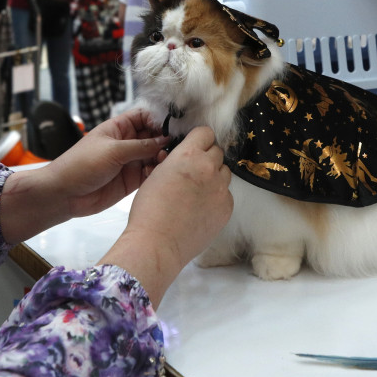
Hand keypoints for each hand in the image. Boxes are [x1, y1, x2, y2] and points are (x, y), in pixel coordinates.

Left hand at [0, 109, 171, 242]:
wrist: (64, 194)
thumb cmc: (82, 164)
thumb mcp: (112, 151)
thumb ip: (140, 146)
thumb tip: (165, 139)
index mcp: (119, 128)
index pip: (144, 116)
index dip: (159, 119)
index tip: (174, 125)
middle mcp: (127, 143)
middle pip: (153, 136)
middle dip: (166, 139)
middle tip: (179, 145)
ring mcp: (130, 162)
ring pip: (155, 155)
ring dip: (163, 157)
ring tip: (168, 161)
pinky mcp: (132, 180)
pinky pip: (150, 173)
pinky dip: (158, 173)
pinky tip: (162, 173)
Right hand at [99, 125, 232, 303]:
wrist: (157, 244)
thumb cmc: (149, 211)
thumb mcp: (155, 174)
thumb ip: (173, 161)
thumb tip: (180, 158)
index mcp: (188, 155)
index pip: (206, 133)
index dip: (199, 139)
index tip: (194, 146)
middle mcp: (208, 168)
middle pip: (217, 152)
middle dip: (206, 158)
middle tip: (193, 172)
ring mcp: (220, 189)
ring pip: (224, 172)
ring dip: (214, 176)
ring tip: (197, 191)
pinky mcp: (227, 208)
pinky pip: (226, 194)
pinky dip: (216, 197)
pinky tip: (201, 208)